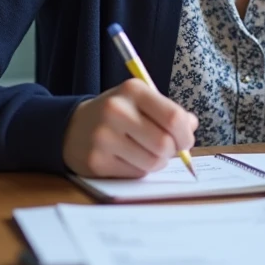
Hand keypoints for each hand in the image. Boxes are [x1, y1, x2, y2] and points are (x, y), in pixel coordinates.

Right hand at [63, 79, 198, 177]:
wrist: (72, 127)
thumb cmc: (117, 113)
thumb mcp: (140, 101)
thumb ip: (168, 111)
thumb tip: (191, 125)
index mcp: (133, 90)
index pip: (174, 117)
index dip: (186, 134)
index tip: (185, 140)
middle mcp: (116, 111)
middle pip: (165, 143)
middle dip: (173, 151)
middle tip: (168, 149)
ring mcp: (104, 137)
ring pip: (152, 162)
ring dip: (157, 162)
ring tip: (148, 153)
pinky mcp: (97, 161)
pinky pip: (136, 173)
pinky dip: (140, 170)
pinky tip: (130, 159)